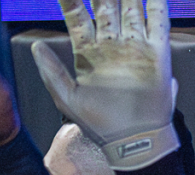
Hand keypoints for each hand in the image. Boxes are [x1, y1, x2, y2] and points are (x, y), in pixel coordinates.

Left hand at [31, 0, 176, 169]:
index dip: (72, 0)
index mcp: (88, 53)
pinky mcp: (157, 52)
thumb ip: (51, 71)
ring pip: (131, 8)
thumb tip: (35, 46)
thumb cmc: (97, 122)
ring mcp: (134, 46)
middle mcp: (111, 45)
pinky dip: (157, 3)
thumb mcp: (67, 98)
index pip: (78, 17)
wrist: (131, 140)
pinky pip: (158, 20)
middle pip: (106, 6)